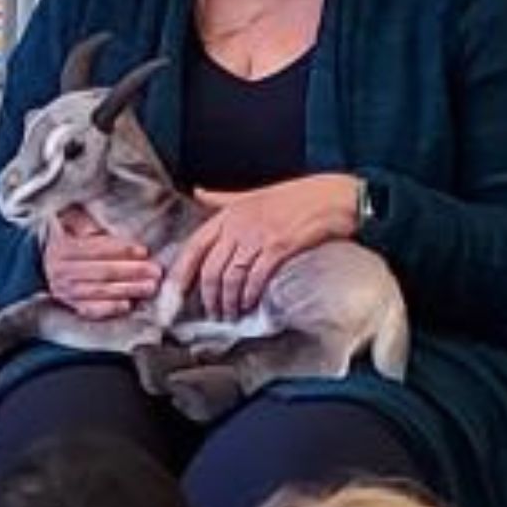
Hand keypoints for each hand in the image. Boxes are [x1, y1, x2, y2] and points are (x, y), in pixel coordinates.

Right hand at [39, 217, 160, 319]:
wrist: (48, 264)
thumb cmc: (69, 240)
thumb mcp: (71, 223)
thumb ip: (83, 222)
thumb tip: (96, 229)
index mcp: (63, 248)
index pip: (96, 248)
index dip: (121, 249)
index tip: (143, 251)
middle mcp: (62, 271)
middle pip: (101, 271)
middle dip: (132, 271)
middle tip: (155, 271)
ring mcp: (66, 291)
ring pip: (99, 291)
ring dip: (127, 290)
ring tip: (149, 287)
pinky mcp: (71, 306)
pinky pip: (91, 310)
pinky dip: (109, 308)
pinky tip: (127, 305)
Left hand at [176, 175, 363, 316]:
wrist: (333, 196)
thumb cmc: (295, 196)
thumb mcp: (252, 194)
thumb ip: (221, 198)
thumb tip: (196, 192)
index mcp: (228, 213)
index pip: (193, 247)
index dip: (180, 274)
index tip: (173, 295)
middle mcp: (239, 224)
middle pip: (210, 269)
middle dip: (208, 297)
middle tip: (211, 314)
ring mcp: (258, 235)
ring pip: (231, 277)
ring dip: (228, 301)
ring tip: (229, 314)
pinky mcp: (279, 247)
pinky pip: (255, 277)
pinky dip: (249, 295)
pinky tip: (248, 304)